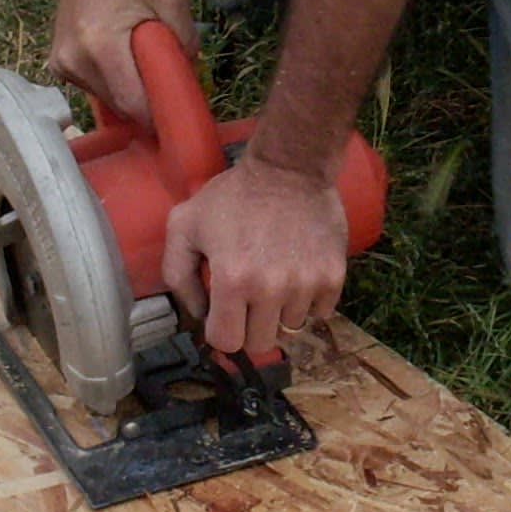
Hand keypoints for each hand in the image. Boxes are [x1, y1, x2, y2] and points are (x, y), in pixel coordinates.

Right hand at [50, 0, 195, 124]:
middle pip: (121, 107)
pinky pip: (95, 88)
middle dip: (148, 101)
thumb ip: (187, 36)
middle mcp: (74, 61)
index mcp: (101, 45)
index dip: (159, 114)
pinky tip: (120, 56)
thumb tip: (188, 74)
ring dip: (130, 91)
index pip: (133, 105)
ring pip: (108, 100)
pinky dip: (114, 81)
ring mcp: (62, 66)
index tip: (178, 106)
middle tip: (165, 78)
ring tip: (140, 59)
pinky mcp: (58, 66)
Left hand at [162, 153, 346, 356]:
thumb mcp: (185, 225)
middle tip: (248, 300)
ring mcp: (306, 285)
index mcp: (232, 280)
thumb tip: (196, 314)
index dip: (220, 331)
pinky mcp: (333, 276)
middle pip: (260, 343)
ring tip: (275, 277)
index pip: (226, 342)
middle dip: (249, 326)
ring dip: (280, 311)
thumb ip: (177, 275)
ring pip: (291, 328)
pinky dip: (308, 302)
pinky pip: (320, 313)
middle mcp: (271, 289)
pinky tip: (297, 274)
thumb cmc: (234, 195)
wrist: (290, 168)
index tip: (223, 315)